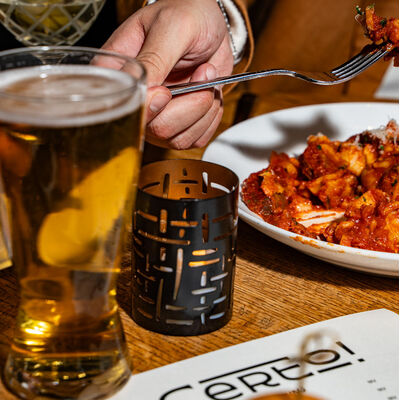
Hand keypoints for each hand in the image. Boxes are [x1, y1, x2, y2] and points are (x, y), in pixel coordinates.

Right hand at [102, 0, 232, 148]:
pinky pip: (195, 139)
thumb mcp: (171, 27)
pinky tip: (209, 93)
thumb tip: (145, 91)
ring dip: (203, 109)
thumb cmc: (188, 14)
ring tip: (206, 78)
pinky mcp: (179, 125)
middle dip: (189, 104)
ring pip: (177, 138)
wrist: (213, 26)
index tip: (168, 90)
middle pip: (156, 129)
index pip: (124, 108)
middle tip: (201, 74)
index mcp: (119, 73)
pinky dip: (210, 118)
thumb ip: (155, 59)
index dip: (151, 106)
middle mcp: (136, 100)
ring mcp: (157, 116)